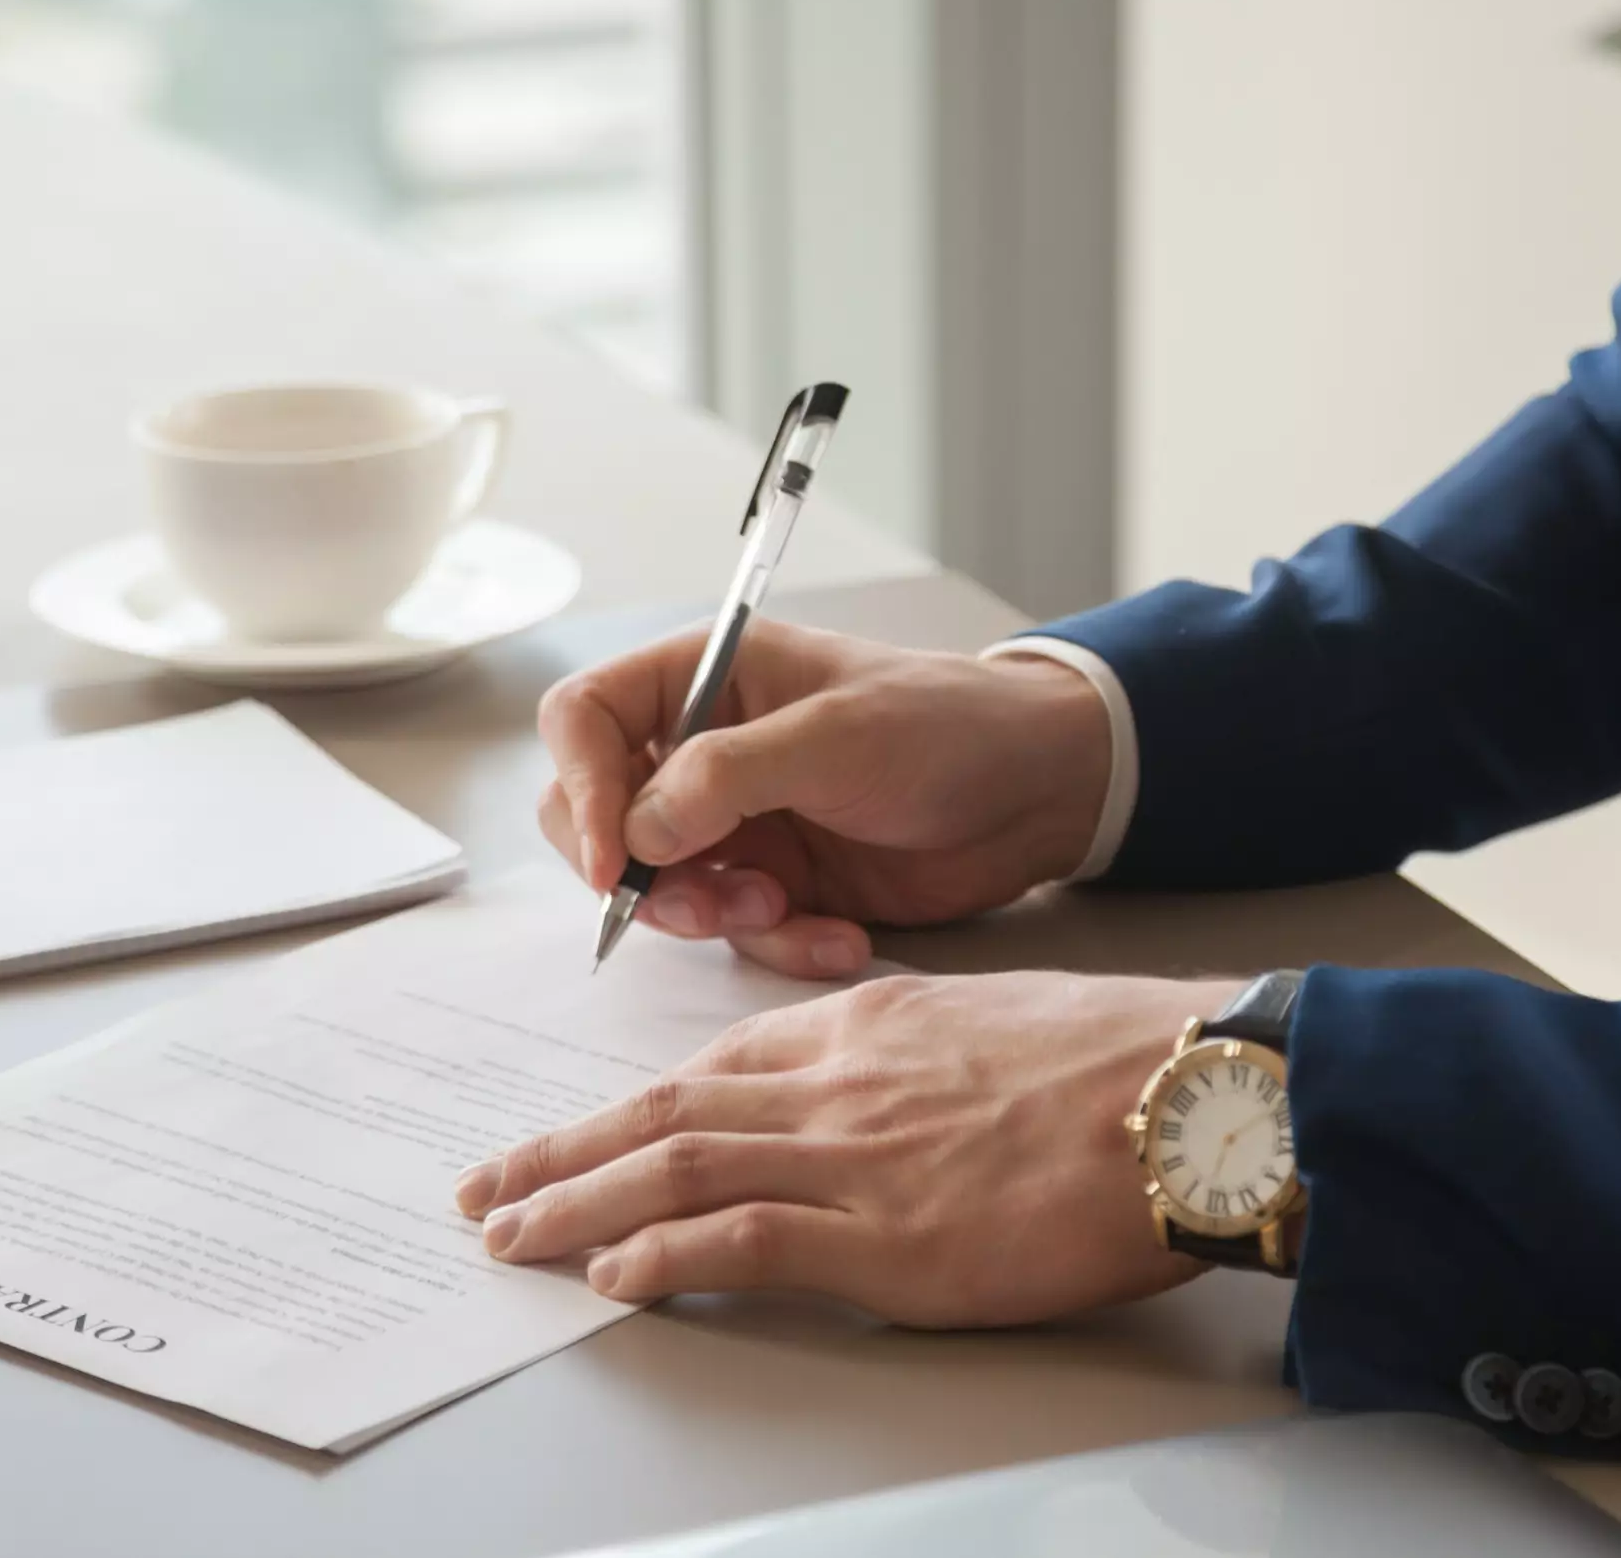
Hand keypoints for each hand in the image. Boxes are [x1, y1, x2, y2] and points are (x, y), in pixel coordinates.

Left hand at [452, 972, 1234, 1325]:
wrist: (1194, 1092)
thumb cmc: (1124, 1058)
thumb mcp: (996, 1021)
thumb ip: (914, 1053)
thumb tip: (882, 1096)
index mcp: (867, 1026)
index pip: (715, 1069)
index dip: (629, 1107)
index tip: (578, 1133)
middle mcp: (839, 1083)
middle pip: (665, 1116)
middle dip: (563, 1153)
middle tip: (488, 1187)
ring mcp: (857, 1159)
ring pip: (677, 1172)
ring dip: (576, 1204)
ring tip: (510, 1235)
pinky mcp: (890, 1240)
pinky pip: (743, 1242)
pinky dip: (664, 1258)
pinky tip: (614, 1278)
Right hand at [537, 623, 1110, 977]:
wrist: (1040, 792)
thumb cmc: (947, 726)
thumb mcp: (835, 737)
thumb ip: (726, 777)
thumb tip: (637, 834)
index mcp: (703, 677)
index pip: (582, 720)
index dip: (579, 790)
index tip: (615, 864)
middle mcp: (702, 748)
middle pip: (598, 818)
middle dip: (642, 876)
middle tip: (706, 906)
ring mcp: (736, 821)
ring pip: (662, 890)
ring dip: (716, 917)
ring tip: (786, 911)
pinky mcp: (776, 882)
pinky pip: (735, 932)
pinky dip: (781, 944)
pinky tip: (841, 936)